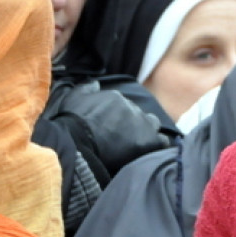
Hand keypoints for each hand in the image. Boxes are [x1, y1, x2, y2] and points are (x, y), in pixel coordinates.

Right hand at [53, 81, 170, 175]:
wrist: (79, 143)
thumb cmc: (73, 123)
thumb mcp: (75, 98)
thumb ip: (87, 88)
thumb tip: (96, 83)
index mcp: (116, 97)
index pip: (125, 105)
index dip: (121, 117)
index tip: (115, 127)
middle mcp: (133, 107)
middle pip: (140, 115)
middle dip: (135, 124)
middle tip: (127, 138)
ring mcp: (143, 123)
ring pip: (153, 125)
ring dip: (149, 132)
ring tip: (140, 145)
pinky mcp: (150, 141)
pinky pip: (162, 142)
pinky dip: (157, 146)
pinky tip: (150, 153)